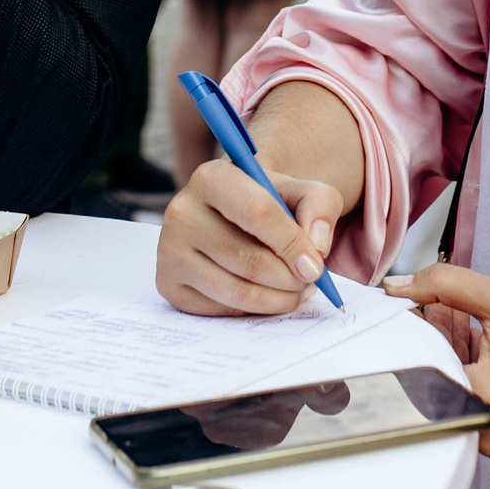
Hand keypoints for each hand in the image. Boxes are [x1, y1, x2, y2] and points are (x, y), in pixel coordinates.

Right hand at [156, 157, 345, 317]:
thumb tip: (316, 247)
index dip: (293, 244)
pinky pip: (222, 310)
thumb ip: (320, 206)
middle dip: (291, 279)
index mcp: (212, 178)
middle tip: (309, 281)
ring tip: (296, 289)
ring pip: (238, 291)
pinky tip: (266, 293)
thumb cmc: (269, 202)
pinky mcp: (169, 284)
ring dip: (279, 299)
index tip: (316, 266)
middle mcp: (181, 211)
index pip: (257, 213)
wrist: (231, 216)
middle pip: (250, 261)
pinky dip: (254, 309)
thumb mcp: (302, 190)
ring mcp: (169, 250)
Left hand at [385, 265, 489, 473]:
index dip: (419, 336)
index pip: (422, 370)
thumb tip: (399, 287)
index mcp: (483, 401)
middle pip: (441, 391)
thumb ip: (442, 287)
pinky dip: (487, 395)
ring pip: (464, 408)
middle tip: (452, 313)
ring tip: (483, 335)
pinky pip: (486, 424)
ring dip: (464, 371)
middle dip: (441, 349)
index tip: (423, 314)